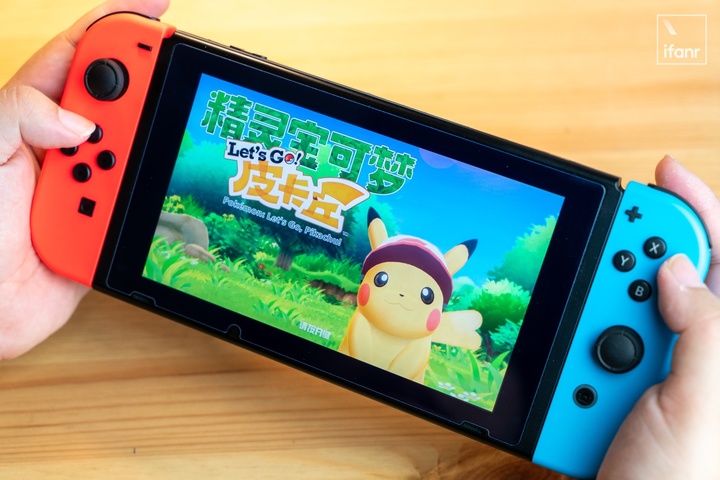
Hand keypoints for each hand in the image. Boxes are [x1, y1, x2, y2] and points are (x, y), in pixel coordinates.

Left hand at [0, 0, 168, 359]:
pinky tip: (172, 190)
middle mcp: (63, 147)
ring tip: (162, 149)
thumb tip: (80, 115)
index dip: (118, 28)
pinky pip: (141, 203)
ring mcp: (88, 185)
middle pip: (120, 101)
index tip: (158, 11)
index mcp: (28, 117)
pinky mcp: (106, 224)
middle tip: (179, 77)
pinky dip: (159, 195)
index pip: (80, 57)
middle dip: (150, 86)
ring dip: (154, 149)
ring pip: (138, 153)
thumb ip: (18, 116)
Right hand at [598, 156, 719, 478]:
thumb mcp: (705, 407)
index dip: (700, 212)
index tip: (664, 174)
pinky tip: (570, 388)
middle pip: (663, 280)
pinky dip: (568, 360)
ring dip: (588, 332)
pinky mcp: (613, 393)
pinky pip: (582, 353)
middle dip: (628, 274)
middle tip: (598, 269)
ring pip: (613, 316)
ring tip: (585, 373)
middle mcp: (696, 359)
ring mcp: (652, 376)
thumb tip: (674, 269)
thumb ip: (704, 330)